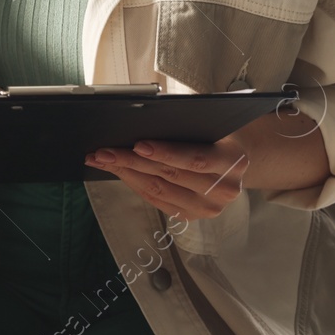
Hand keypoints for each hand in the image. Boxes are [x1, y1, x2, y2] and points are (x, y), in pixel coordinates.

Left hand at [86, 137, 247, 220]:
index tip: (137, 145)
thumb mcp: (208, 122)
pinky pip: (157, 200)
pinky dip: (133, 184)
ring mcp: (209, 207)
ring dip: (125, 173)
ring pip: (159, 190)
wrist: (233, 158)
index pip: (195, 159)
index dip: (165, 153)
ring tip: (101, 160)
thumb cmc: (215, 133)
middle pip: (170, 175)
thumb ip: (184, 123)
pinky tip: (117, 171)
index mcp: (233, 161)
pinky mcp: (193, 215)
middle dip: (132, 161)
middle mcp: (225, 189)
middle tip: (104, 151)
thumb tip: (140, 119)